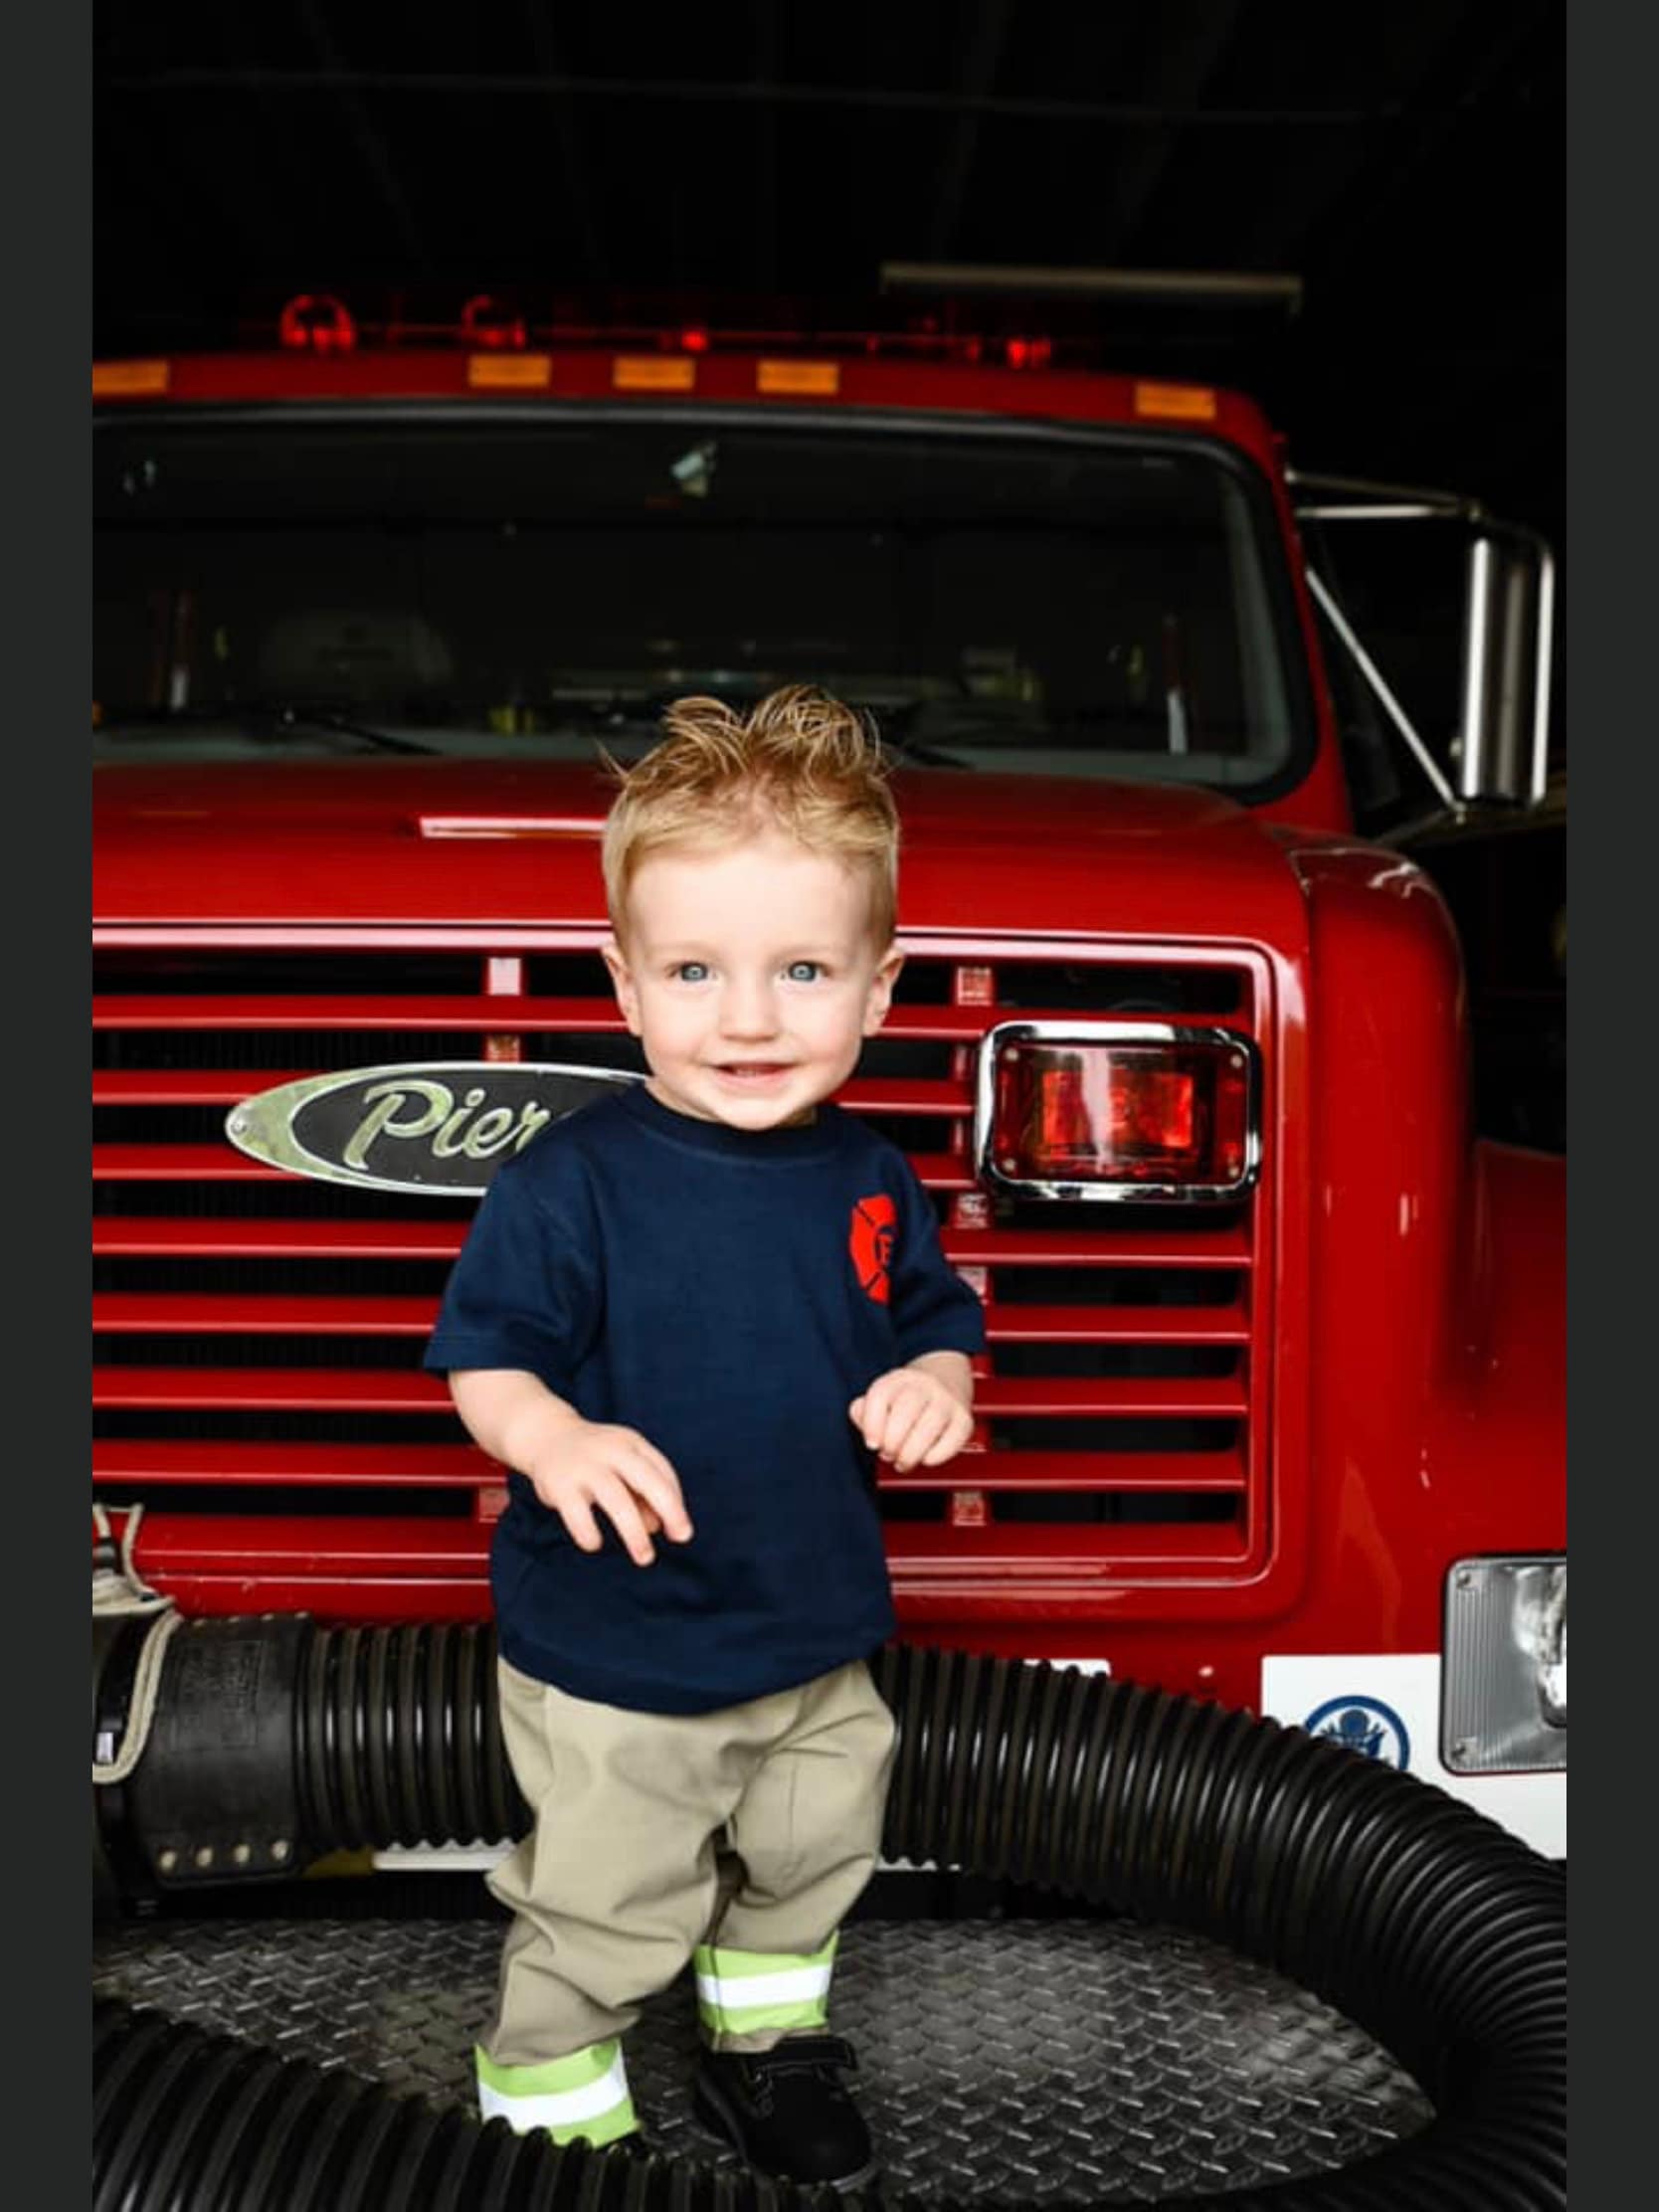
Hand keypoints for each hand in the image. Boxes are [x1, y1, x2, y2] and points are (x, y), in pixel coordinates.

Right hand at [524, 1421, 692, 1565]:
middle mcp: (611, 1451)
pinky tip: (594, 1543)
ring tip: (645, 1558)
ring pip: (617, 1500)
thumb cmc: (596, 1460)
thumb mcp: (623, 1467)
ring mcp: (585, 1467)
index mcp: (631, 1444)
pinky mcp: (560, 1485)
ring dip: (634, 1533)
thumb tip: (658, 1527)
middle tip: (682, 1539)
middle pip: (648, 1480)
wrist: (546, 1437)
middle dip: (670, 1510)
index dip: (675, 1503)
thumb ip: (643, 1494)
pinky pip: (578, 1515)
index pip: (662, 1472)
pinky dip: (589, 1534)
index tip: (680, 1532)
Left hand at [849, 1364, 973, 1472]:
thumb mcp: (881, 1398)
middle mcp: (924, 1386)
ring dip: (910, 1453)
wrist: (946, 1381)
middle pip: (905, 1412)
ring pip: (928, 1428)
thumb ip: (863, 1414)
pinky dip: (935, 1456)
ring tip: (904, 1462)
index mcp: (898, 1380)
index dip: (872, 1425)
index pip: (881, 1395)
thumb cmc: (906, 1400)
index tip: (872, 1444)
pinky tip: (925, 1457)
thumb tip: (870, 1436)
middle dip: (892, 1442)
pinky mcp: (964, 1420)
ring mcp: (946, 1401)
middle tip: (889, 1454)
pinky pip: (951, 1441)